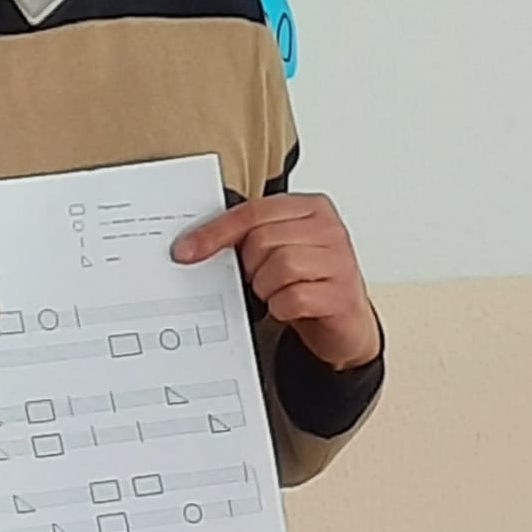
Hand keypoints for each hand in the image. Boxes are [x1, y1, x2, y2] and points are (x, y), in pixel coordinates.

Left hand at [174, 193, 379, 370]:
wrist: (344, 323)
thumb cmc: (307, 282)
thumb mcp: (280, 249)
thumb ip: (250, 236)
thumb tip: (195, 244)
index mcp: (311, 208)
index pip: (253, 211)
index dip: (215, 232)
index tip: (186, 251)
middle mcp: (329, 229)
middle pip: (262, 240)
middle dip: (250, 267)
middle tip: (258, 279)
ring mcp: (340, 261)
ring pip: (279, 267)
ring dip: (266, 288)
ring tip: (276, 292)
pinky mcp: (341, 295)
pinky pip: (293, 298)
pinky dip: (281, 307)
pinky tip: (288, 307)